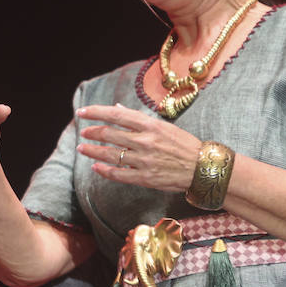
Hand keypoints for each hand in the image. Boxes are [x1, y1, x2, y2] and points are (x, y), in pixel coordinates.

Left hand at [75, 102, 200, 192]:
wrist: (202, 167)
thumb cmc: (183, 144)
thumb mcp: (163, 125)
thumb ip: (138, 118)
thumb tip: (117, 108)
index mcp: (150, 125)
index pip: (116, 115)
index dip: (96, 112)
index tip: (82, 112)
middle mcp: (145, 141)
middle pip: (110, 134)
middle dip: (92, 132)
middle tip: (83, 132)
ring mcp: (144, 160)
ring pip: (111, 154)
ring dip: (93, 151)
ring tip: (83, 148)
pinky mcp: (145, 178)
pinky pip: (119, 174)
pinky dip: (104, 170)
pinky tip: (96, 167)